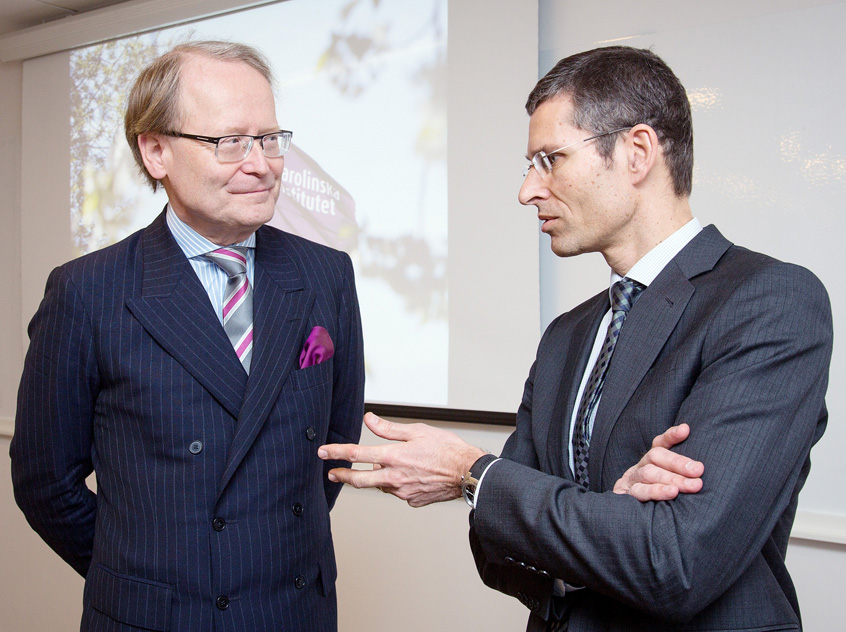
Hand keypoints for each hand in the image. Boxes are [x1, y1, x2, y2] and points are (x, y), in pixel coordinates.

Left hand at [319, 412, 485, 506]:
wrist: (467, 472)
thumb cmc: (446, 449)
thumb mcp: (416, 431)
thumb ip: (389, 429)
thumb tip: (369, 419)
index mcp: (393, 458)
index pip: (356, 455)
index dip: (336, 453)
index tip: (323, 453)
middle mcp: (394, 478)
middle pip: (359, 480)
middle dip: (343, 476)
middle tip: (332, 474)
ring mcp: (403, 492)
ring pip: (381, 485)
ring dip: (377, 477)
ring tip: (387, 466)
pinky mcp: (413, 501)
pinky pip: (399, 492)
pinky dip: (398, 484)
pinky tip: (410, 476)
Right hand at [613, 423, 703, 500]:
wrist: (624, 518)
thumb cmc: (658, 498)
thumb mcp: (670, 482)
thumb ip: (684, 473)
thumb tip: (702, 467)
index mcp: (651, 461)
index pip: (660, 443)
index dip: (671, 436)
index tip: (685, 430)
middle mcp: (640, 467)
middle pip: (655, 456)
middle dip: (678, 463)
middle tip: (698, 470)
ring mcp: (631, 481)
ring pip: (648, 473)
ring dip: (670, 478)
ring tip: (691, 485)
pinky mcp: (625, 495)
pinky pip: (639, 492)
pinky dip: (655, 491)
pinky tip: (671, 494)